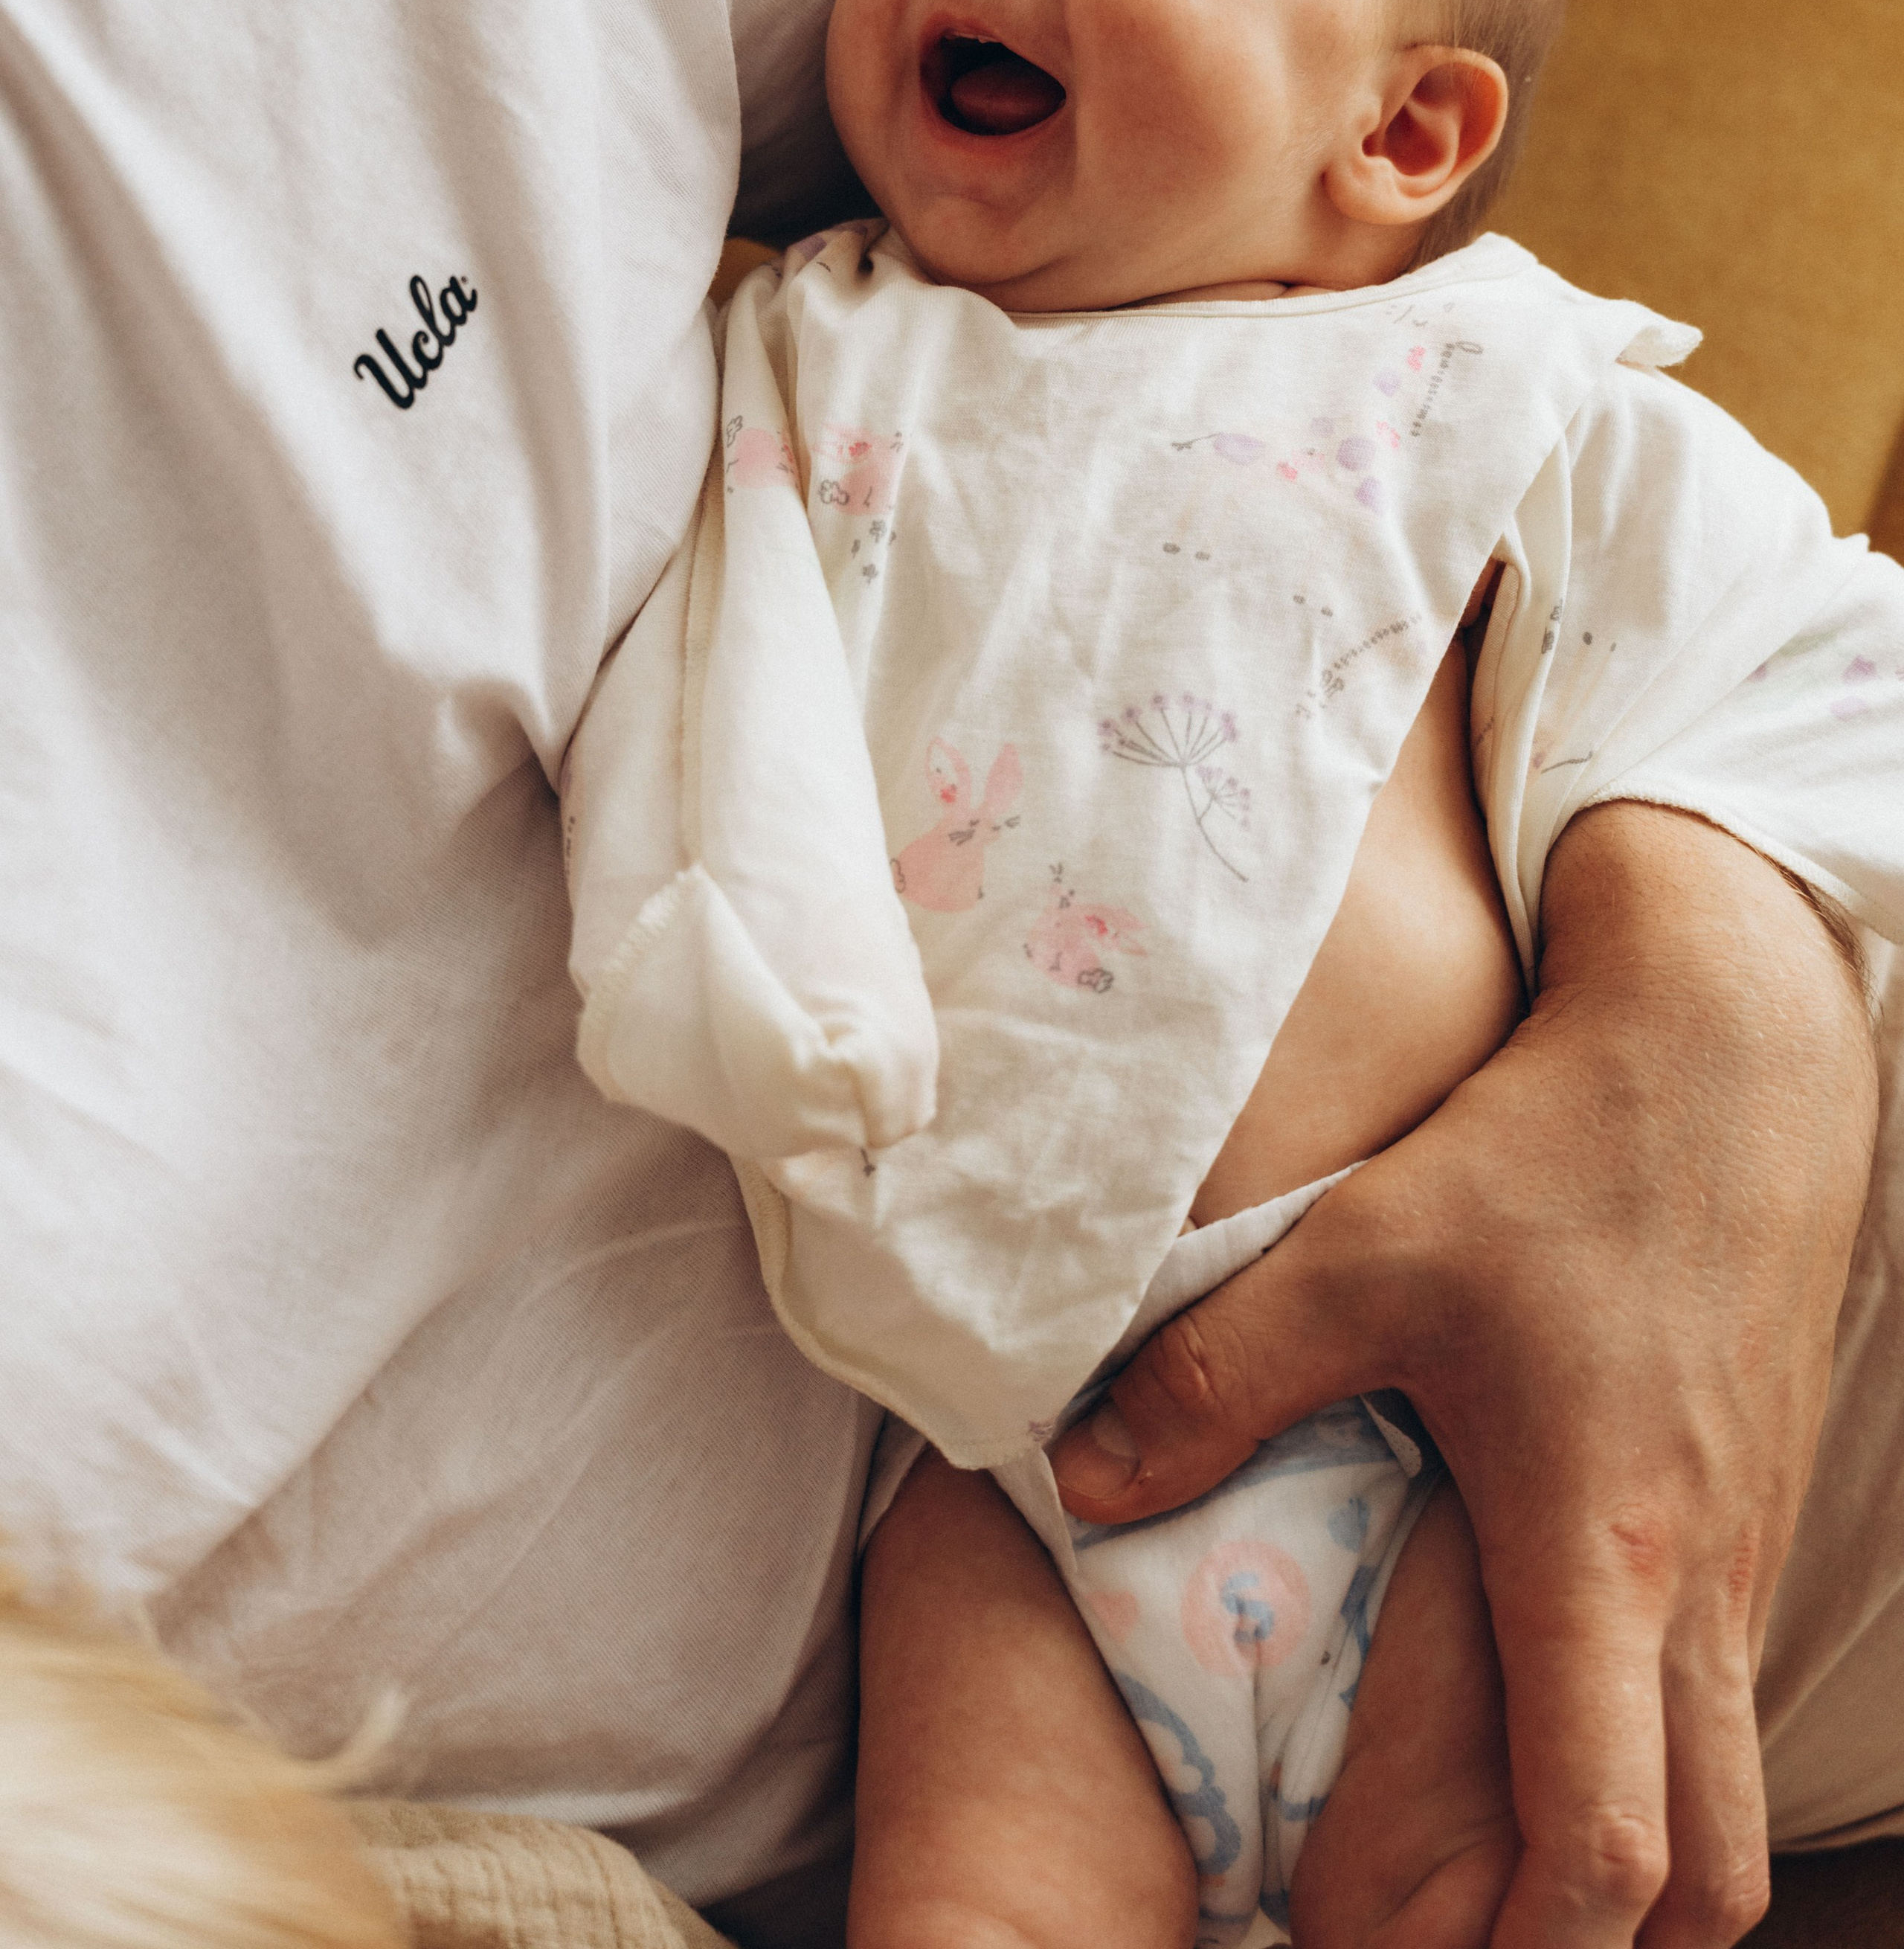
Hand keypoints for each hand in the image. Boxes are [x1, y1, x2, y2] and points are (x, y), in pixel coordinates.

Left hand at [1050, 803, 1877, 1948]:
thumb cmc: (1547, 1156)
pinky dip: (1651, 1740)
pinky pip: (1718, 1690)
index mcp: (1594, 1552)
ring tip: (1501, 1843)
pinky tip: (1549, 1687)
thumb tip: (1083, 1480)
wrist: (1728, 1059)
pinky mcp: (1747, 1506)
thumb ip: (1215, 1378)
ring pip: (1725, 1786)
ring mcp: (1740, 1553)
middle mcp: (1692, 1585)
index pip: (1613, 1849)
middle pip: (1710, 1877)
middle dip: (1603, 1939)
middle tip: (1474, 1927)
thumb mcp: (1359, 1255)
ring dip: (1634, 1844)